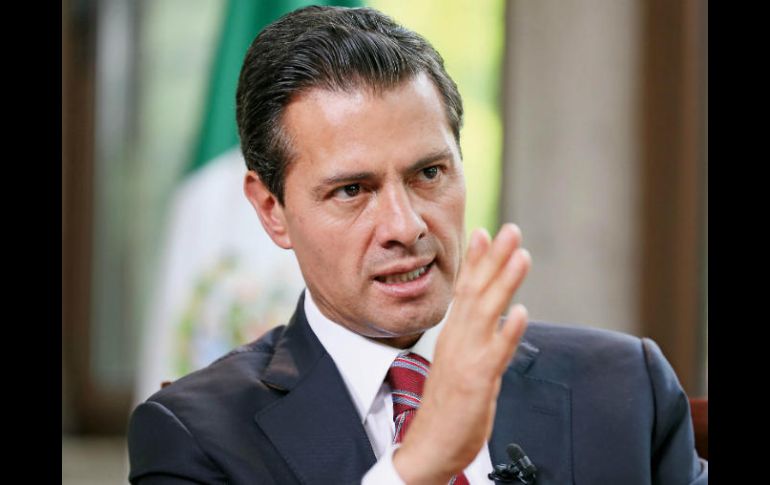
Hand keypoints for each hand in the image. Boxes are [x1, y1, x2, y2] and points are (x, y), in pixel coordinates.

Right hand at [393, 223, 530, 483]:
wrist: (430, 446)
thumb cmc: (448, 405)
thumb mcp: (460, 362)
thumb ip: (473, 337)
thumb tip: (495, 316)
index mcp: (454, 335)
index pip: (465, 290)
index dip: (477, 260)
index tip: (484, 231)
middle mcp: (458, 340)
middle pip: (476, 292)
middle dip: (493, 259)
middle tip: (510, 230)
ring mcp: (467, 359)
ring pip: (486, 314)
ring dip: (504, 283)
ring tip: (520, 256)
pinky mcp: (476, 382)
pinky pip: (495, 354)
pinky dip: (508, 332)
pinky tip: (521, 313)